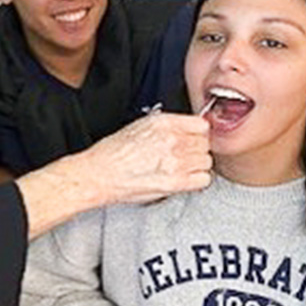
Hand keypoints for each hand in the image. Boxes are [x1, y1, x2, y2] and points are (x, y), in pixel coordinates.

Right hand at [80, 113, 212, 204]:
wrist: (100, 174)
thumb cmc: (113, 153)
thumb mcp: (140, 125)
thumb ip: (168, 126)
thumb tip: (187, 131)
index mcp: (163, 123)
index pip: (201, 125)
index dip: (197, 134)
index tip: (193, 139)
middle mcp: (172, 139)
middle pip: (205, 144)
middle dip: (196, 150)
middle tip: (183, 156)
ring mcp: (175, 161)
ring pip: (206, 161)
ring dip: (196, 165)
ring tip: (181, 168)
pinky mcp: (175, 182)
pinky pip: (204, 179)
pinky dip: (197, 180)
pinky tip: (184, 179)